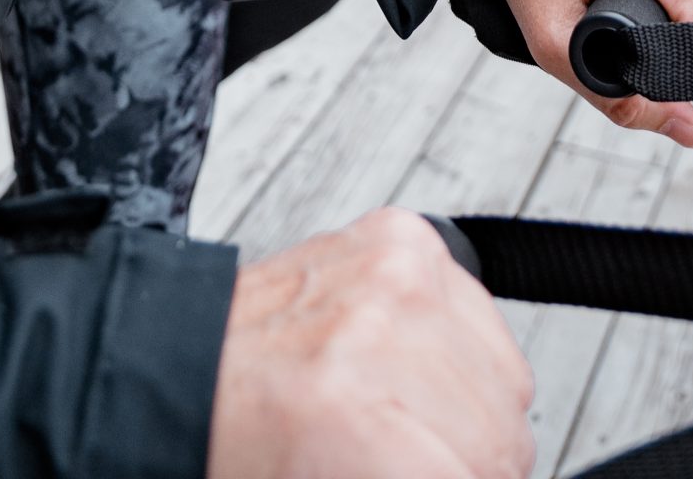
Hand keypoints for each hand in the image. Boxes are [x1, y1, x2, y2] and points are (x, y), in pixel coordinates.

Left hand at [207, 211, 531, 478]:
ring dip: (475, 421)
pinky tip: (419, 376)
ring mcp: (395, 274)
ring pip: (507, 384)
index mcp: (347, 416)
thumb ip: (413, 476)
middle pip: (502, 438)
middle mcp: (376, 330)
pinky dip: (468, 360)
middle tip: (418, 463)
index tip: (427, 476)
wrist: (185, 361)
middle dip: (470, 468)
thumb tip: (469, 474)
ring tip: (417, 432)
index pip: (475, 476)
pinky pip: (487, 322)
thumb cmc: (241, 445)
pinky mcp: (406, 238)